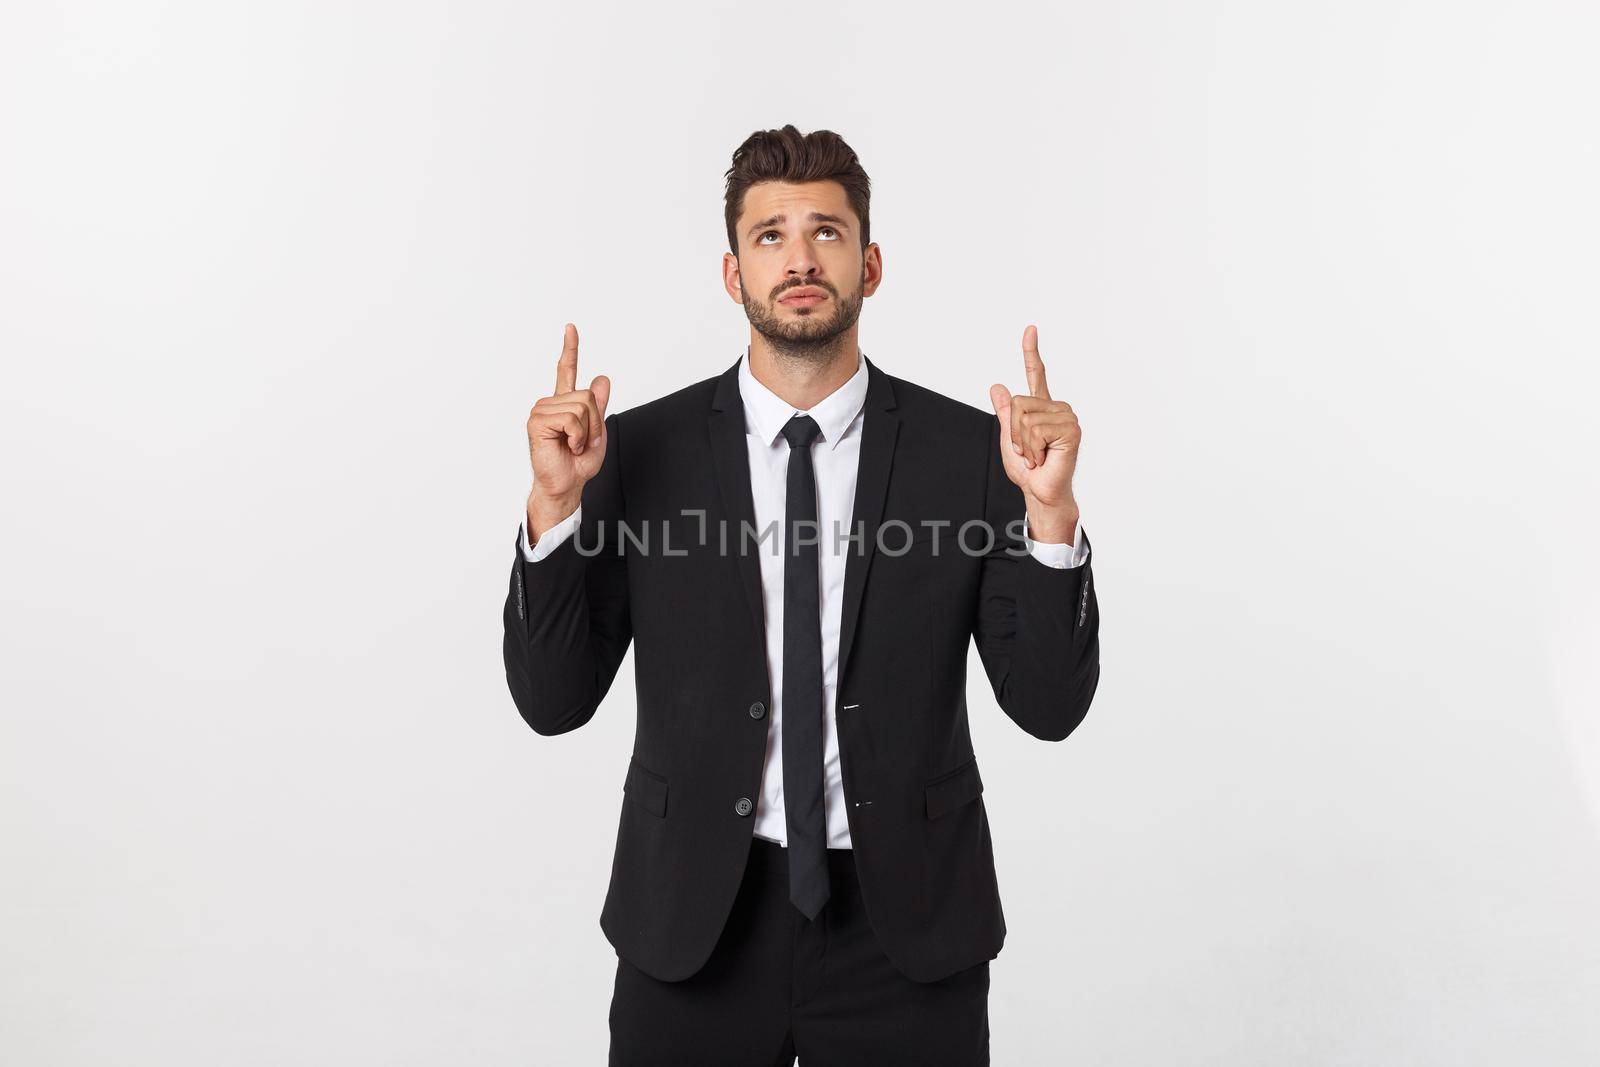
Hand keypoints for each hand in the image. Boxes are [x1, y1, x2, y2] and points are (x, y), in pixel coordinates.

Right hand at [526, 323, 610, 536]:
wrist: (567, 484)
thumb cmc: (578, 463)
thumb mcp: (597, 432)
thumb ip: (599, 406)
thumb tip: (602, 379)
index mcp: (564, 404)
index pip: (566, 371)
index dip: (570, 349)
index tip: (570, 328)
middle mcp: (551, 404)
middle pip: (587, 395)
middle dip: (595, 422)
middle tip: (584, 441)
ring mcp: (542, 411)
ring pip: (581, 406)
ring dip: (586, 432)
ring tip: (574, 445)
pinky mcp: (537, 422)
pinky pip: (571, 419)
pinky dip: (577, 436)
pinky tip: (567, 446)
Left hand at [988, 325, 1081, 533]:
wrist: (1041, 492)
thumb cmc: (1029, 470)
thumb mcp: (1009, 438)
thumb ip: (1005, 414)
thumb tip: (997, 386)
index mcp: (1041, 408)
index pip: (1036, 375)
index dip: (1031, 352)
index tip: (1030, 329)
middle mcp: (1056, 409)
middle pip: (1017, 403)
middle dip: (1013, 433)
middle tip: (1028, 452)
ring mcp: (1066, 418)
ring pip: (1024, 418)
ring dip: (1023, 444)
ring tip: (1037, 456)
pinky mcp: (1071, 430)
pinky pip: (1035, 429)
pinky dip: (1032, 448)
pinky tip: (1044, 458)